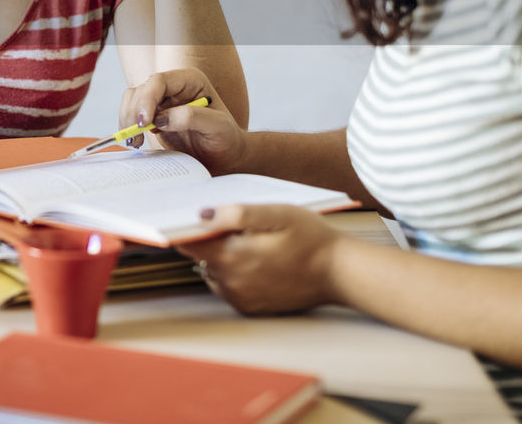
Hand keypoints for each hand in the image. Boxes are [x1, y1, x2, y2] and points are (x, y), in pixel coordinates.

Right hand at [121, 69, 246, 173]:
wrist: (224, 155)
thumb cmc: (226, 138)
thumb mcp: (218, 127)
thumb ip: (192, 118)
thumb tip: (161, 119)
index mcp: (190, 80)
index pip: (159, 81)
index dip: (147, 99)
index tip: (143, 122)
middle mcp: (173, 87)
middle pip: (141, 90)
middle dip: (134, 112)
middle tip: (135, 137)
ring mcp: (162, 102)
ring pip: (132, 100)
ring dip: (127, 119)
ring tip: (134, 141)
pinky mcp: (154, 117)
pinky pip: (132, 115)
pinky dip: (128, 127)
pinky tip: (135, 141)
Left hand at [179, 205, 341, 314]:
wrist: (339, 273)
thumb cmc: (310, 238)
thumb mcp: (277, 214)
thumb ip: (237, 214)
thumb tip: (202, 215)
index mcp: (232, 257)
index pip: (187, 243)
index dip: (183, 227)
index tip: (183, 214)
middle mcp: (231, 283)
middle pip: (201, 256)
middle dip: (208, 239)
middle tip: (230, 222)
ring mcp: (240, 298)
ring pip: (213, 271)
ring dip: (221, 256)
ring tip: (248, 241)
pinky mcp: (250, 308)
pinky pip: (228, 286)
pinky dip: (234, 272)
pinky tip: (256, 260)